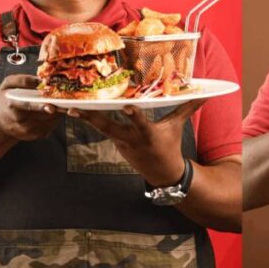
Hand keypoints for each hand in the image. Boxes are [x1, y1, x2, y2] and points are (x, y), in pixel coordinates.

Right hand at [0, 74, 61, 141]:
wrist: (0, 122)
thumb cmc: (5, 99)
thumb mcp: (7, 85)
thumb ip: (22, 80)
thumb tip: (42, 80)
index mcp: (12, 105)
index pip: (28, 106)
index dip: (40, 106)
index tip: (52, 107)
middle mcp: (21, 121)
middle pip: (44, 115)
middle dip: (59, 110)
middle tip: (72, 108)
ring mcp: (29, 131)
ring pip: (52, 120)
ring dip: (59, 111)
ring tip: (57, 103)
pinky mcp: (37, 135)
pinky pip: (53, 125)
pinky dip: (56, 117)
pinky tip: (51, 111)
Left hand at [68, 99, 206, 185]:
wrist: (160, 173)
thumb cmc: (170, 145)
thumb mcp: (177, 126)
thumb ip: (188, 108)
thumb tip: (206, 94)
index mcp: (148, 134)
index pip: (140, 123)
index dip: (134, 115)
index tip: (126, 107)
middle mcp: (130, 138)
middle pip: (108, 126)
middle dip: (91, 119)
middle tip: (74, 109)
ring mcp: (119, 140)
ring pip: (99, 127)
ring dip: (81, 118)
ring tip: (62, 107)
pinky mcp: (113, 140)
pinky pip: (99, 127)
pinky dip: (86, 119)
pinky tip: (70, 109)